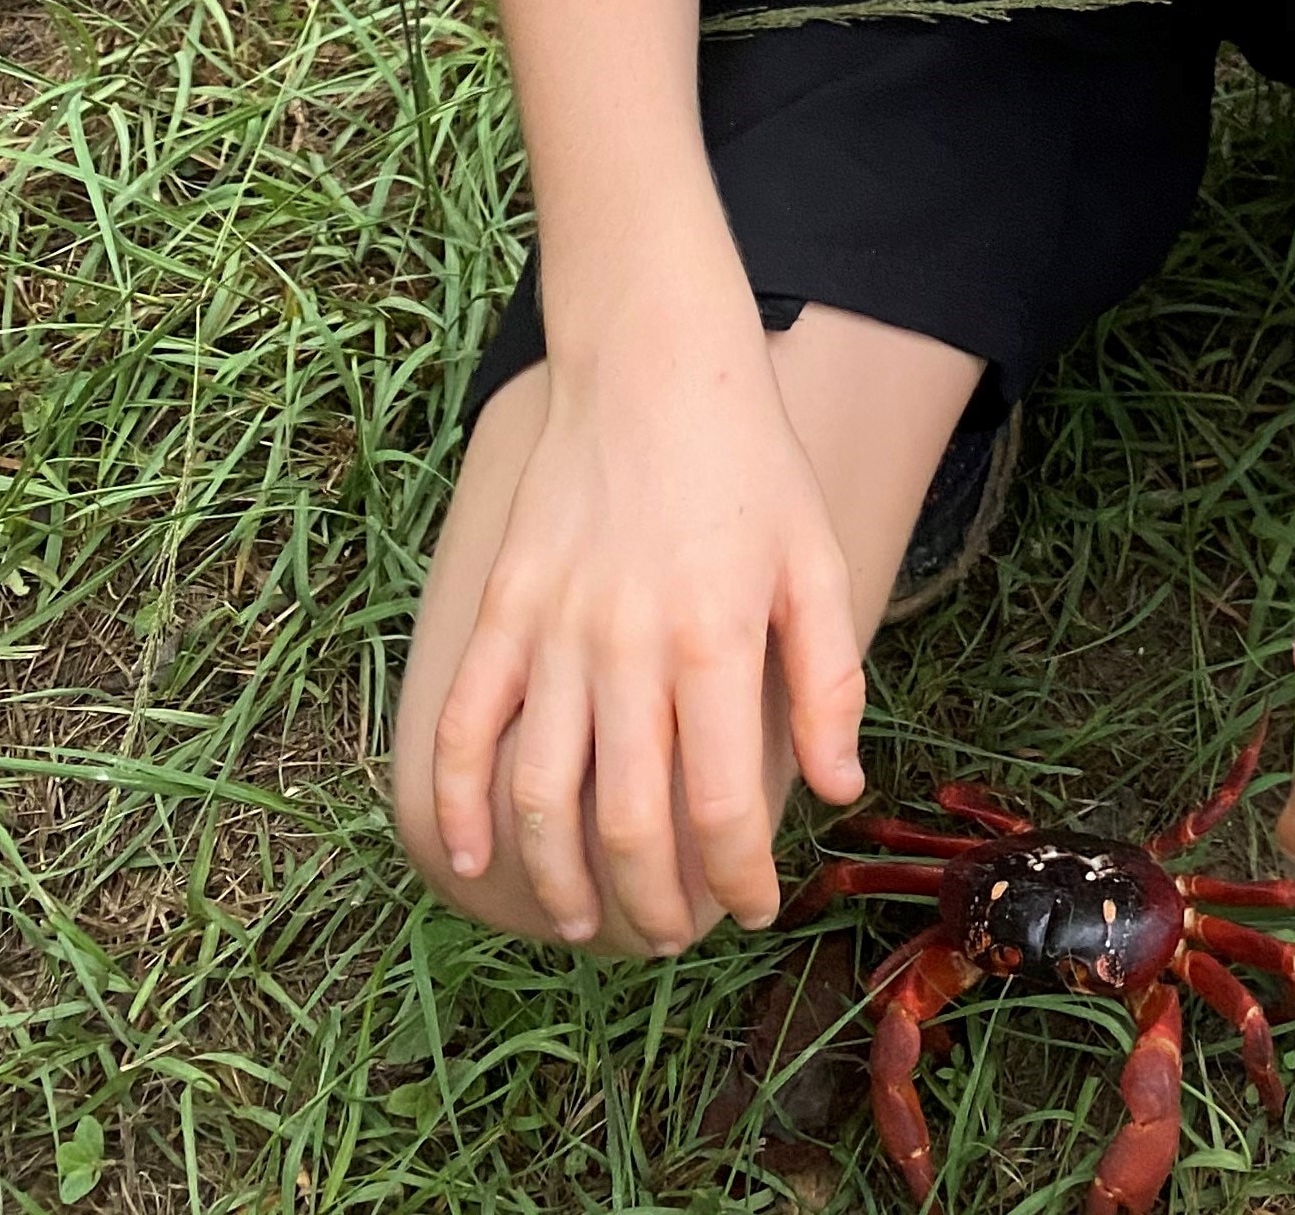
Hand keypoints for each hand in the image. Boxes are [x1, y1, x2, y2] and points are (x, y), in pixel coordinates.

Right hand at [428, 297, 865, 949]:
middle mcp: (629, 649)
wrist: (654, 361)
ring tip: (590, 922)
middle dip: (655, 905)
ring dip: (562, 882)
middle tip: (676, 932)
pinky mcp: (501, 609)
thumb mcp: (818, 561)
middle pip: (628, 825)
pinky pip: (466, 726)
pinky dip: (457, 805)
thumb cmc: (750, 463)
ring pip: (540, 797)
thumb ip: (831, 681)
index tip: (753, 908)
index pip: (725, 807)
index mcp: (717, 642)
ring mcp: (554, 631)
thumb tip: (837, 789)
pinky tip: (474, 859)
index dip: (740, 881)